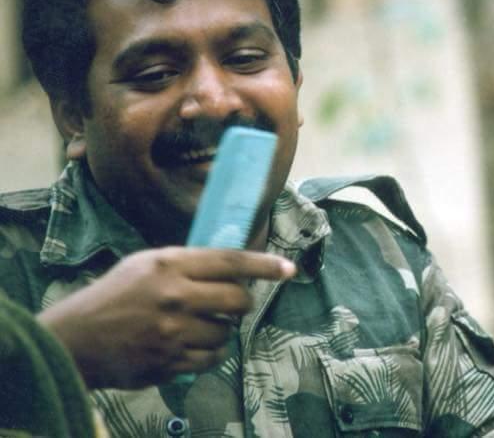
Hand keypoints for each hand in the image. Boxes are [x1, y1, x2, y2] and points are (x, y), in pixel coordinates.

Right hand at [37, 247, 295, 389]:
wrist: (74, 340)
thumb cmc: (112, 296)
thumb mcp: (146, 263)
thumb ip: (188, 263)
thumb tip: (234, 267)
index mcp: (169, 265)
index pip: (231, 261)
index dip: (264, 265)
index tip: (289, 269)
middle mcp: (175, 297)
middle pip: (238, 301)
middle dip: (239, 303)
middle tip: (227, 304)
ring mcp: (173, 333)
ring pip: (227, 333)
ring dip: (221, 330)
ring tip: (196, 325)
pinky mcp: (170, 362)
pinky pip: (211, 359)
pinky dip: (208, 353)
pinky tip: (190, 345)